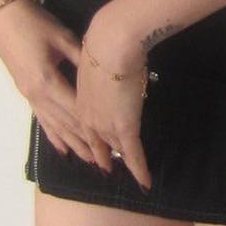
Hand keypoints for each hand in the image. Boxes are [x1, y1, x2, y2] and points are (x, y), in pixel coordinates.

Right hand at [0, 0, 99, 167]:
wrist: (4, 17)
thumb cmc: (35, 23)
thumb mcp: (63, 38)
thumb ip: (82, 59)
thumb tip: (103, 76)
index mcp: (47, 81)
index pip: (76, 109)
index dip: (94, 127)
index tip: (112, 140)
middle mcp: (37, 94)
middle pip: (66, 123)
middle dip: (86, 143)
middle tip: (106, 161)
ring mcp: (29, 96)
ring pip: (54, 126)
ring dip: (72, 143)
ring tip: (89, 160)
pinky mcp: (25, 93)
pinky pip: (42, 119)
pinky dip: (53, 136)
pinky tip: (62, 149)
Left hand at [74, 13, 153, 190]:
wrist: (111, 43)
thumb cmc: (105, 44)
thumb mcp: (97, 59)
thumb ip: (100, 68)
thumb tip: (110, 64)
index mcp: (79, 99)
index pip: (86, 124)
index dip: (90, 137)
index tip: (93, 146)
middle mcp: (88, 117)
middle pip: (96, 141)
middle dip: (101, 155)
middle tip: (106, 168)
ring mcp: (106, 124)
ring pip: (114, 149)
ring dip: (121, 161)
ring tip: (127, 173)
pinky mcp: (124, 128)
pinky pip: (133, 154)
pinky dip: (140, 169)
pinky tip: (145, 182)